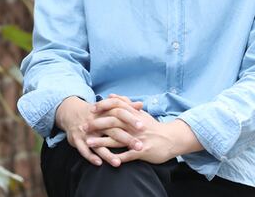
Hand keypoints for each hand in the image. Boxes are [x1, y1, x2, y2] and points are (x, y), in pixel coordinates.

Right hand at [55, 96, 143, 166]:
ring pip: (98, 143)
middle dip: (126, 139)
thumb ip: (125, 106)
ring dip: (107, 154)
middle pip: (113, 130)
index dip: (131, 120)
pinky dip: (90, 156)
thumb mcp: (108, 107)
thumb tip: (140, 104)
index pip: (120, 114)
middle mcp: (96, 122)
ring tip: (118, 163)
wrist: (71, 112)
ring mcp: (86, 131)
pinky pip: (83, 150)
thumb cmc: (95, 112)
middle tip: (139, 147)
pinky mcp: (77, 139)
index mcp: (104, 112)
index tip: (143, 127)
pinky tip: (99, 164)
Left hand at [85, 95, 203, 164]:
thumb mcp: (140, 112)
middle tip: (84, 127)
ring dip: (102, 142)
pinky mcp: (142, 151)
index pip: (117, 107)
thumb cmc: (152, 126)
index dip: (103, 107)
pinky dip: (117, 157)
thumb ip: (125, 103)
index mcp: (134, 114)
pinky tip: (105, 160)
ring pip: (117, 139)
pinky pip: (128, 155)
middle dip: (97, 125)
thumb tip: (111, 95)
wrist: (171, 138)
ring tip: (89, 143)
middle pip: (114, 122)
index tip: (91, 109)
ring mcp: (138, 138)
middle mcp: (135, 125)